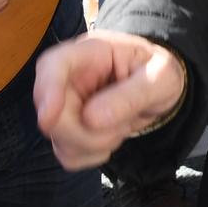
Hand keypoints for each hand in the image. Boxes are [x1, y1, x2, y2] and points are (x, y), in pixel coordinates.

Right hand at [33, 30, 188, 169]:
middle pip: (52, 113)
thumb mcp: (161, 77)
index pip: (53, 64)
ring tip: (121, 125)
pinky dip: (92, 154)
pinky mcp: (66, 130)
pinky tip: (110, 136)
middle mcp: (70, 77)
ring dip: (94, 144)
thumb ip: (132, 95)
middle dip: (87, 132)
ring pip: (59, 139)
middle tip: (122, 127)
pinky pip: (68, 154)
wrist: (158, 88)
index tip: (49, 118)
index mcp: (91, 52)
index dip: (46, 90)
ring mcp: (64, 104)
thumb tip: (91, 119)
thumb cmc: (158, 72)